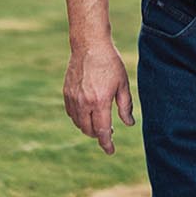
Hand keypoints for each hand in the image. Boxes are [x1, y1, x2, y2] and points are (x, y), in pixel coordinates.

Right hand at [64, 40, 133, 154]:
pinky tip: (88, 114)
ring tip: (99, 123)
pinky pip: (71, 113)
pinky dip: (79, 118)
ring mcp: (73, 98)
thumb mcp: (123, 84)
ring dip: (88, 128)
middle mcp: (84, 102)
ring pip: (78, 123)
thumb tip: (129, 124)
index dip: (107, 144)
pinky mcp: (66, 92)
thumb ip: (125, 106)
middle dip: (99, 136)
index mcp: (100, 101)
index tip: (111, 151)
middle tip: (110, 133)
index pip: (103, 131)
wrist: (89, 45)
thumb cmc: (110, 64)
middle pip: (89, 130)